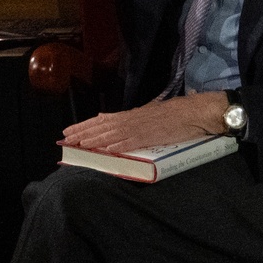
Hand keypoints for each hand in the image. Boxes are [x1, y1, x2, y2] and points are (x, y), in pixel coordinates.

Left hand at [62, 91, 229, 152]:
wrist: (198, 112)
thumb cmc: (180, 113)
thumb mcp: (154, 112)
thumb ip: (137, 117)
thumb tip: (120, 118)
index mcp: (135, 114)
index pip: (104, 119)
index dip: (86, 125)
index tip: (70, 130)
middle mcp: (134, 118)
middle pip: (102, 126)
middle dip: (82, 132)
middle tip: (64, 138)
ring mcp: (140, 127)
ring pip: (110, 134)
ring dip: (92, 140)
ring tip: (75, 145)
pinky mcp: (149, 136)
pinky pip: (127, 142)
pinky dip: (112, 147)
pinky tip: (101, 151)